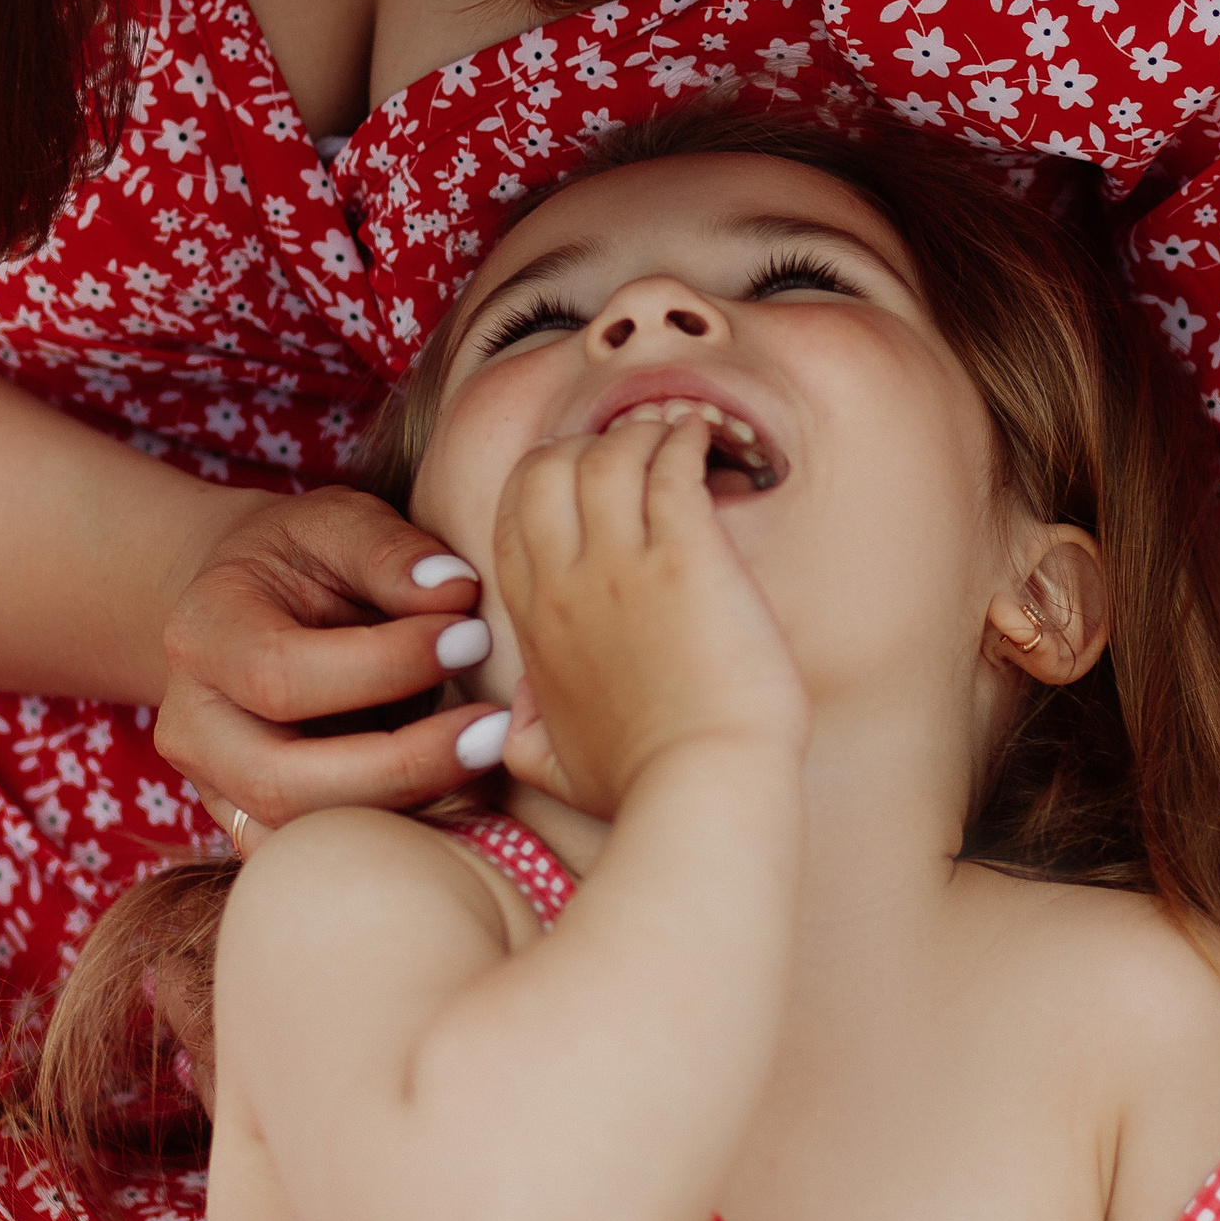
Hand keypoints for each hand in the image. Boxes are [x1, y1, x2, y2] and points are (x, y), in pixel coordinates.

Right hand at [157, 483, 503, 850]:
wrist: (253, 604)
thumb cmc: (304, 557)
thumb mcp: (337, 523)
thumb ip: (390, 551)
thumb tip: (454, 590)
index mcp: (202, 635)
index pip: (282, 673)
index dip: (384, 665)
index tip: (472, 637)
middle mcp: (192, 724)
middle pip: (282, 780)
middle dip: (401, 764)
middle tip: (493, 731)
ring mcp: (215, 788)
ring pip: (302, 831)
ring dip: (406, 805)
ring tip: (486, 756)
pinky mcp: (254, 824)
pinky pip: (318, 852)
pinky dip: (391, 835)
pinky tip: (457, 795)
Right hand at [494, 404, 807, 816]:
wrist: (702, 787)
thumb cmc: (642, 784)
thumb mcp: (552, 768)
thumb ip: (521, 734)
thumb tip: (518, 705)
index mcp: (535, 623)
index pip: (514, 515)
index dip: (543, 478)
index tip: (581, 473)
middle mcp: (568, 583)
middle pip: (548, 467)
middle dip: (585, 443)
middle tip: (631, 446)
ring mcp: (625, 565)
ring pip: (610, 453)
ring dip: (642, 433)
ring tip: (674, 435)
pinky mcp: (688, 556)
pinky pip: (673, 465)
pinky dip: (686, 439)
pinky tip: (705, 438)